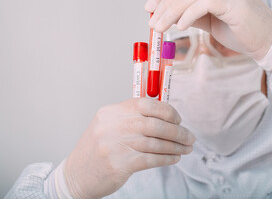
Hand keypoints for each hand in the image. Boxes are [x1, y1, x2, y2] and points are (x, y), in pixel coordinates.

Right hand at [64, 98, 194, 198]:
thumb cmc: (97, 150)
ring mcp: (115, 145)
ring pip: (155, 143)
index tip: (178, 119)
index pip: (145, 104)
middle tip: (189, 137)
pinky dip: (166, 158)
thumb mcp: (108, 125)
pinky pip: (151, 159)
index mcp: (111, 112)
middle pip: (154, 124)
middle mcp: (113, 126)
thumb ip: (132, 118)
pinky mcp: (119, 164)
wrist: (76, 174)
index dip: (166, 111)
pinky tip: (174, 158)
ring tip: (186, 149)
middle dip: (177, 131)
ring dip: (175, 146)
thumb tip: (165, 117)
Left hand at [145, 0, 271, 59]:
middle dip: (164, 4)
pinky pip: (206, 3)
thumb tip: (171, 16)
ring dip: (172, 11)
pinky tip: (180, 26)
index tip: (150, 6)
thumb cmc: (241, 32)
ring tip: (159, 26)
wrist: (268, 41)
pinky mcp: (234, 1)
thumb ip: (193, 14)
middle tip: (152, 21)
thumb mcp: (211, 21)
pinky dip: (189, 14)